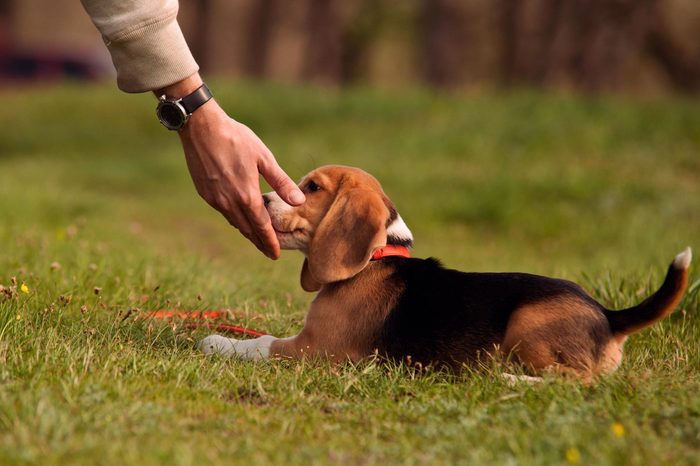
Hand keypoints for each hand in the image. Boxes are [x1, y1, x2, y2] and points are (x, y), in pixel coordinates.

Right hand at [158, 75, 304, 258]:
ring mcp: (215, 199)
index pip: (262, 226)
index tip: (275, 255)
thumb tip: (299, 202)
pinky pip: (223, 212)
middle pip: (247, 229)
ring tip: (257, 238)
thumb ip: (281, 182)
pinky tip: (240, 218)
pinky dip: (234, 219)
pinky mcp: (205, 193)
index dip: (270, 242)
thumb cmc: (236, 139)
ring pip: (234, 222)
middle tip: (269, 252)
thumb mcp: (263, 158)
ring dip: (247, 232)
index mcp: (246, 195)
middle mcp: (229, 202)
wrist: (201, 128)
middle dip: (259, 242)